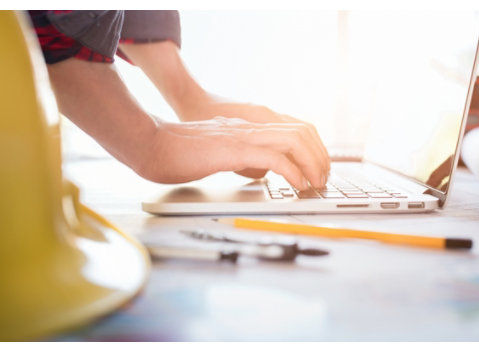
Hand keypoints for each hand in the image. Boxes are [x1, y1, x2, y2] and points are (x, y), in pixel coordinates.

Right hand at [142, 116, 329, 189]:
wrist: (149, 143)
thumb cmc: (175, 152)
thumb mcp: (218, 154)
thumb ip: (241, 158)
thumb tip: (260, 172)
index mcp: (247, 128)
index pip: (293, 129)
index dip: (312, 147)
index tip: (317, 169)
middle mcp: (249, 127)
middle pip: (302, 131)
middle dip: (320, 155)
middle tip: (323, 178)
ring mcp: (242, 136)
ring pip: (294, 141)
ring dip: (312, 163)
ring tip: (316, 183)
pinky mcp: (233, 150)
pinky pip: (274, 159)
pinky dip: (292, 172)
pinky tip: (297, 185)